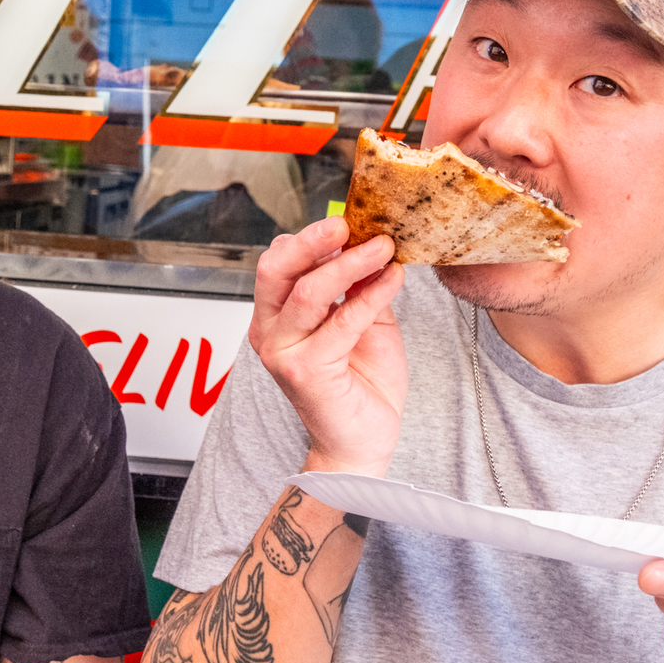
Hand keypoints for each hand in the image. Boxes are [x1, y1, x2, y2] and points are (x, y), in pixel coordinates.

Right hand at [250, 218, 406, 476]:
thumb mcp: (363, 321)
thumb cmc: (360, 383)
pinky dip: (371, 296)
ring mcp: (283, 354)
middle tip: (349, 224)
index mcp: (275, 317)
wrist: (362, 441)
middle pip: (276, 269)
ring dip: (349, 264)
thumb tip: (370, 241)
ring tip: (383, 247)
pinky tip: (393, 279)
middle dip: (313, 241)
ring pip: (308, 292)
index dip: (308, 238)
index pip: (277, 264)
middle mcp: (269, 333)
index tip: (348, 221)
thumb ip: (359, 286)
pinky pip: (341, 322)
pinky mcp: (305, 372)